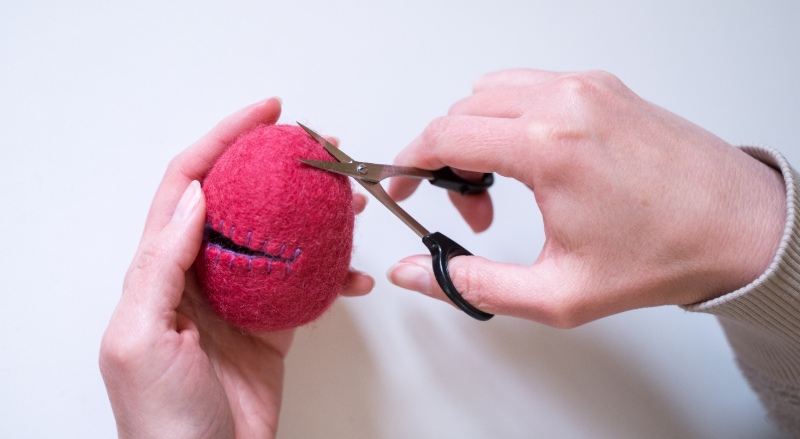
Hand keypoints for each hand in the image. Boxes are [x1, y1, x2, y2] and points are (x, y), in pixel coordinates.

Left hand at [100, 99, 372, 438]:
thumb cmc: (161, 418)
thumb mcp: (140, 336)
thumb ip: (161, 264)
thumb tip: (194, 197)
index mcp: (160, 269)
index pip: (189, 183)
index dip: (222, 140)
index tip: (263, 114)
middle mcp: (201, 274)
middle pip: (243, 199)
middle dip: (279, 166)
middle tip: (317, 147)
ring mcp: (242, 297)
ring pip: (282, 236)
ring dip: (316, 213)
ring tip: (347, 197)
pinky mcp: (274, 323)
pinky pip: (309, 284)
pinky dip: (336, 274)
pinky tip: (355, 273)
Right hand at [387, 69, 785, 326]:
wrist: (739, 228)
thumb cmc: (663, 255)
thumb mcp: (557, 294)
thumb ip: (471, 284)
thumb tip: (416, 273)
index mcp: (549, 147)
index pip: (443, 135)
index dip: (407, 164)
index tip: (400, 187)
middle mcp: (566, 103)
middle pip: (462, 113)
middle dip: (447, 162)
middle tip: (473, 210)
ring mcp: (588, 88)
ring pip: (492, 94)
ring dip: (478, 136)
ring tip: (505, 187)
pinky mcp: (604, 86)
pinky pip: (530, 87)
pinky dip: (511, 119)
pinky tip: (533, 162)